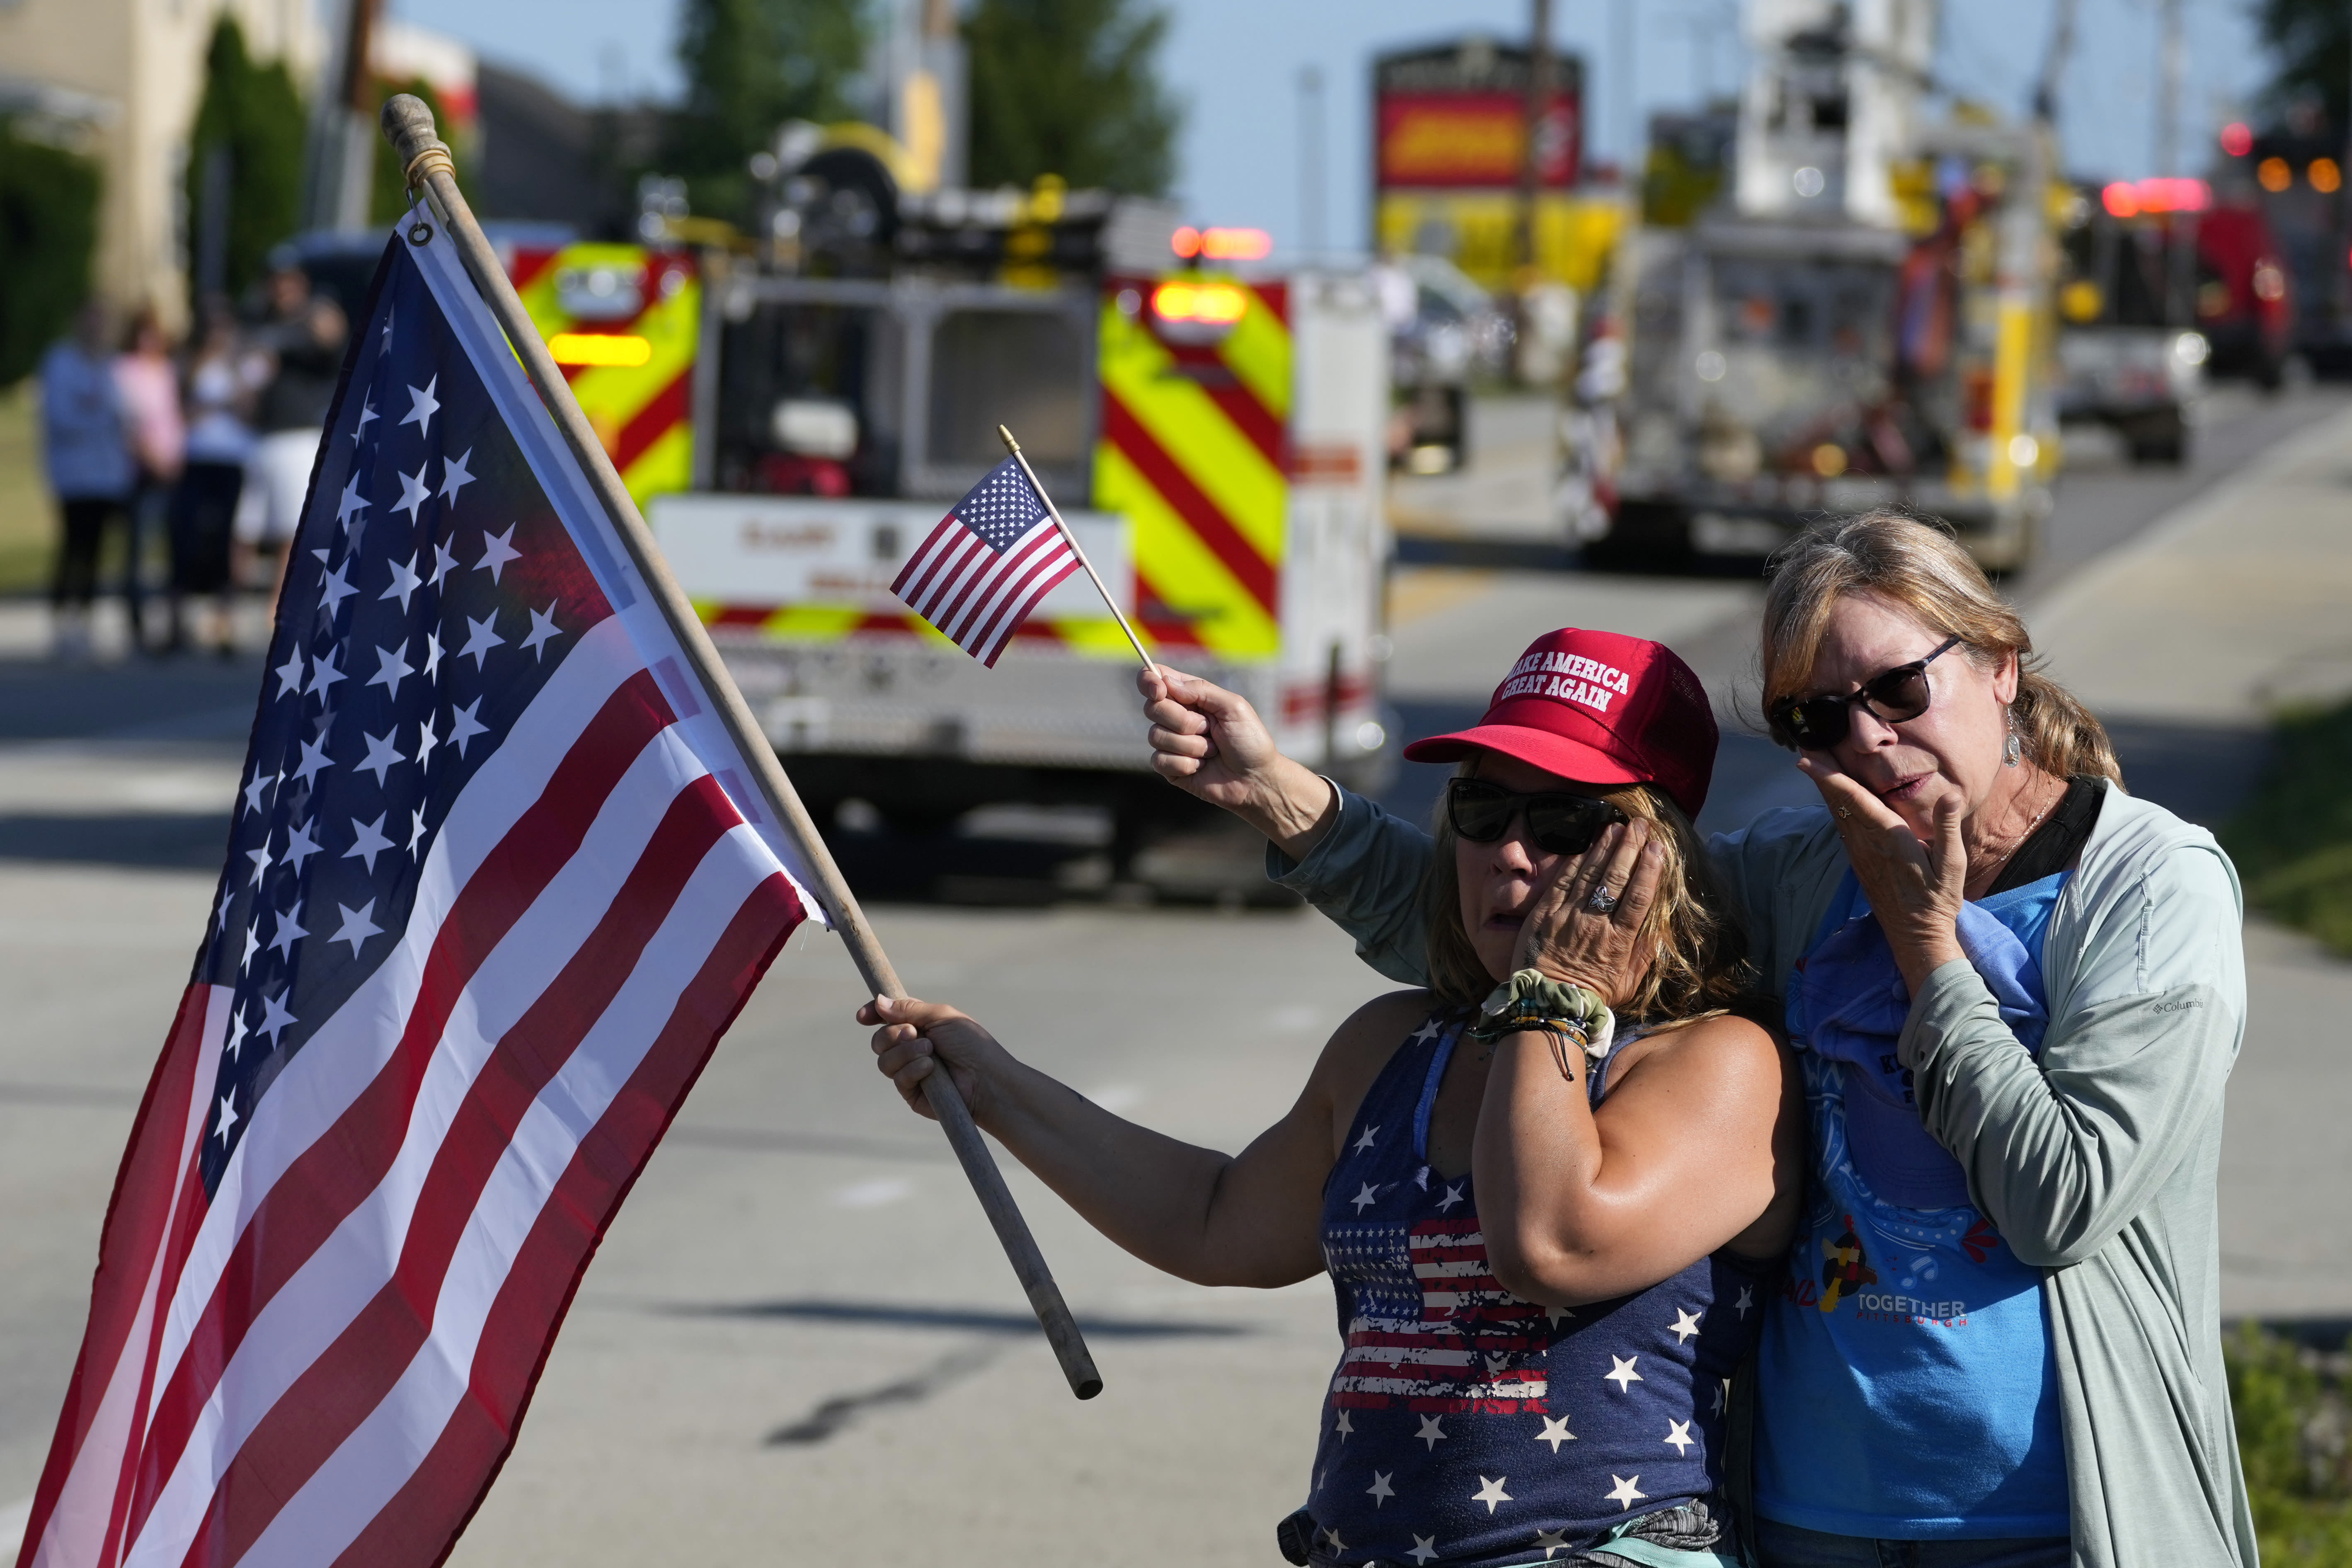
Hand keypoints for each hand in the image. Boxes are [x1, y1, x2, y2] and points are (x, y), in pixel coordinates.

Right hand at [858, 996, 1013, 1125]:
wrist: (986, 1079)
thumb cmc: (972, 1045)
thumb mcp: (942, 1017)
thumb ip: (909, 1009)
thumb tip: (879, 1001)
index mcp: (919, 1027)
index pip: (886, 1019)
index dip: (872, 1015)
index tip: (864, 1016)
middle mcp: (911, 1049)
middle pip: (879, 1040)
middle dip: (892, 1034)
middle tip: (914, 1033)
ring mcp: (910, 1071)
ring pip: (883, 1060)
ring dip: (905, 1052)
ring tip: (930, 1052)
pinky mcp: (911, 1092)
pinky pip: (897, 1078)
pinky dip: (913, 1070)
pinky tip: (930, 1069)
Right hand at [1138, 665, 1335, 856]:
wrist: (1255, 780)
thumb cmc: (1250, 740)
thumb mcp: (1234, 707)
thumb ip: (1202, 689)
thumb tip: (1167, 681)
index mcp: (1191, 696)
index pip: (1154, 679)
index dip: (1149, 681)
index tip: (1159, 690)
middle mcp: (1176, 716)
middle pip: (1152, 708)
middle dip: (1183, 720)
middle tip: (1209, 728)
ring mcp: (1171, 742)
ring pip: (1156, 735)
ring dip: (1191, 745)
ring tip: (1212, 750)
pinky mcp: (1170, 767)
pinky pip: (1159, 760)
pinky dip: (1186, 764)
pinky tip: (1202, 766)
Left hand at [1511, 819, 1665, 1009]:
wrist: (1548, 1004)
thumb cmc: (1593, 996)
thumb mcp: (1629, 983)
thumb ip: (1645, 954)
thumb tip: (1661, 929)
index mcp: (1618, 940)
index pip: (1638, 897)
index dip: (1649, 870)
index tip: (1658, 848)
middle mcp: (1594, 923)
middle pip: (1615, 878)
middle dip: (1630, 848)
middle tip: (1640, 825)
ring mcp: (1567, 916)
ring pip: (1590, 874)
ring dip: (1604, 848)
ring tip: (1616, 827)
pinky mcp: (1544, 913)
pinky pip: (1562, 881)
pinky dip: (1575, 862)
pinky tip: (1586, 846)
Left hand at [1796, 755, 1965, 990]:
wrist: (1916, 935)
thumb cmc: (1938, 899)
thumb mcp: (1952, 864)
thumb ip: (1947, 827)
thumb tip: (1951, 794)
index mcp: (1890, 838)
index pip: (1855, 800)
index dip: (1829, 778)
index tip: (1806, 760)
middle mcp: (1868, 843)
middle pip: (1838, 802)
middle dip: (1820, 774)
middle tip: (1803, 745)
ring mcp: (1860, 853)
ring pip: (1837, 813)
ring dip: (1824, 787)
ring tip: (1812, 761)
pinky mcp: (1859, 861)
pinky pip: (1843, 827)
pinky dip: (1834, 806)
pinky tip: (1831, 795)